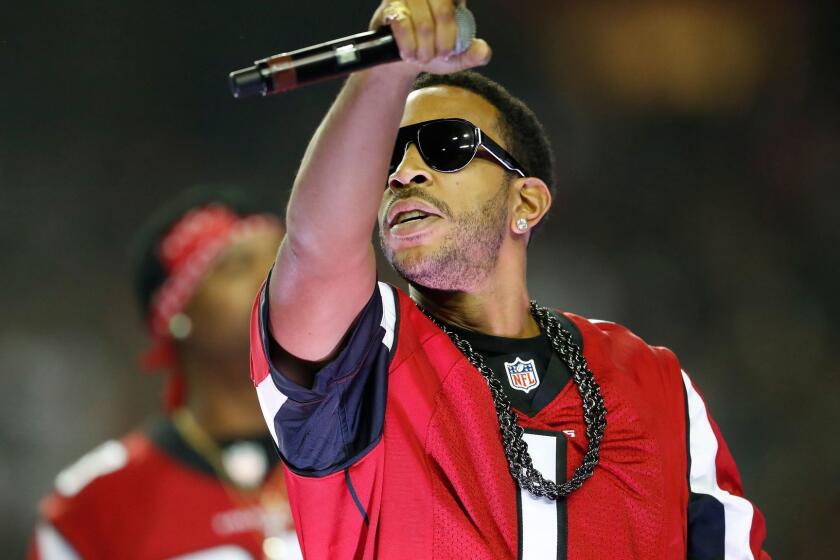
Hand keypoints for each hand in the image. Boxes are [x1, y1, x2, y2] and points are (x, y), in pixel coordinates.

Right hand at [369, 0, 491, 74]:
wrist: (404, 56)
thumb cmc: (432, 51)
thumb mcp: (456, 57)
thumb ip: (473, 54)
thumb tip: (483, 51)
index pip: (458, 4)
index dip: (455, 31)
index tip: (448, 51)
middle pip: (444, 12)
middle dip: (442, 43)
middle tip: (438, 57)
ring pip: (424, 23)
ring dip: (424, 48)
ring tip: (422, 58)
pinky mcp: (391, 6)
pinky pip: (402, 25)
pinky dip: (408, 45)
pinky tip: (409, 54)